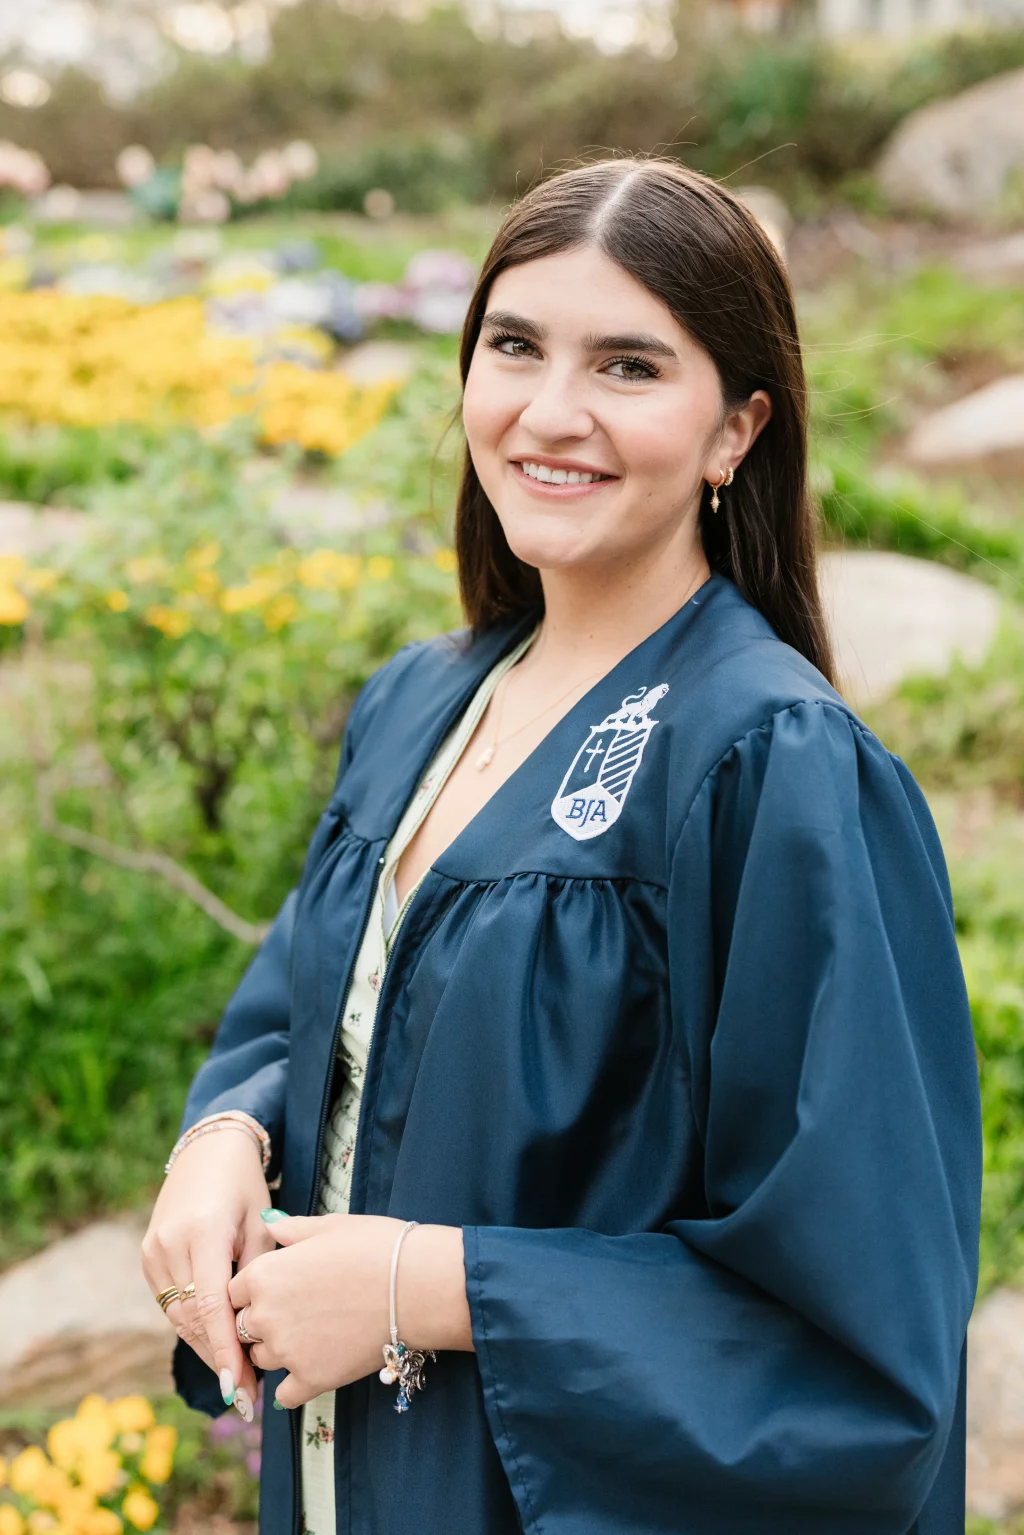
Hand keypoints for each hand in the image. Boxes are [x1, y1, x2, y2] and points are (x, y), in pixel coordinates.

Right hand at [142, 1129, 274, 1418]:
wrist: (207, 1149)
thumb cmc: (245, 1185)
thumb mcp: (261, 1221)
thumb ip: (260, 1272)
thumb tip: (264, 1329)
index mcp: (203, 1233)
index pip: (212, 1306)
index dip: (226, 1351)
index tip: (239, 1389)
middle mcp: (171, 1245)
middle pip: (193, 1319)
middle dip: (220, 1359)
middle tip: (247, 1397)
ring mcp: (154, 1251)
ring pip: (179, 1317)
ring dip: (207, 1348)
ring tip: (236, 1382)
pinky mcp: (147, 1256)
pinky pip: (170, 1303)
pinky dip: (193, 1326)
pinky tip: (217, 1346)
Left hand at [228, 1214, 472, 1408]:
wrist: (417, 1286)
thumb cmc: (376, 1247)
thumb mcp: (329, 1227)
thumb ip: (291, 1230)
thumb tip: (269, 1224)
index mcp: (264, 1274)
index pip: (234, 1292)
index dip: (255, 1290)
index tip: (280, 1289)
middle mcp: (266, 1315)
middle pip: (244, 1327)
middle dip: (264, 1321)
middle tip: (300, 1311)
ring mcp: (287, 1351)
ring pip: (262, 1360)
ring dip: (279, 1351)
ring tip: (313, 1334)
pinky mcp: (312, 1380)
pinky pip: (285, 1395)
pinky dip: (296, 1384)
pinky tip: (315, 1367)